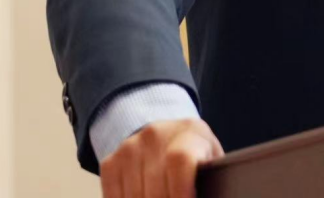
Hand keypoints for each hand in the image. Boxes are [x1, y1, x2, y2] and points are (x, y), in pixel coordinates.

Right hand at [99, 118, 224, 197]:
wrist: (169, 136)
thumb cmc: (198, 156)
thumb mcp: (212, 161)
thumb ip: (210, 177)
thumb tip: (210, 191)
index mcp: (189, 132)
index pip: (180, 160)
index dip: (181, 191)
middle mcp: (155, 135)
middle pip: (156, 187)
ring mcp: (130, 147)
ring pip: (134, 196)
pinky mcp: (112, 161)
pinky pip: (113, 195)